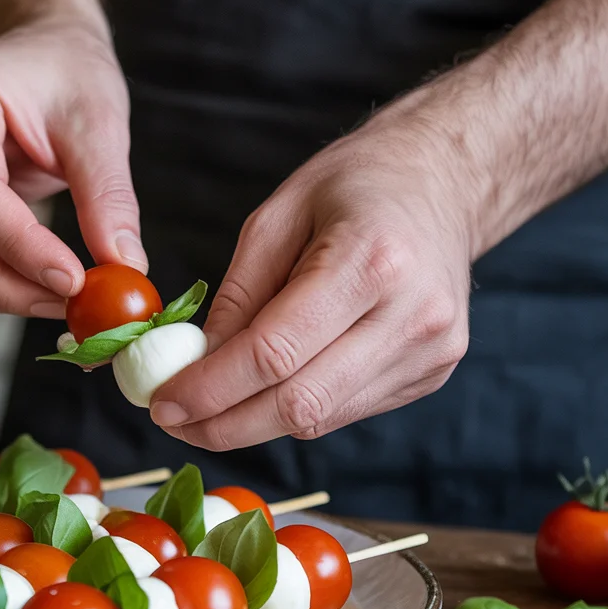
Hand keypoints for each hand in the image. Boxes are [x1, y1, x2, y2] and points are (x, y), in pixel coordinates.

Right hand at [0, 20, 143, 315]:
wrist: (38, 54)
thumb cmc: (65, 73)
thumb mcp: (99, 123)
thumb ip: (108, 195)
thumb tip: (124, 266)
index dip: (21, 249)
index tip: (74, 282)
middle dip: (3, 286)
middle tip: (68, 304)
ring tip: (54, 298)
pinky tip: (25, 286)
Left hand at [149, 107, 476, 449]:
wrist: (445, 184)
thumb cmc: (355, 186)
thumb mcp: (276, 217)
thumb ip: (237, 296)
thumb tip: (196, 365)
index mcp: (371, 261)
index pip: (275, 353)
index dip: (211, 389)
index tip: (163, 403)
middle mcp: (411, 316)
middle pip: (299, 403)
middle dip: (224, 424)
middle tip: (176, 422)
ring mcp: (430, 352)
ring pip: (320, 418)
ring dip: (254, 423)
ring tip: (209, 408)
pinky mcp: (431, 373)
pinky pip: (343, 410)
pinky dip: (294, 408)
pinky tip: (267, 390)